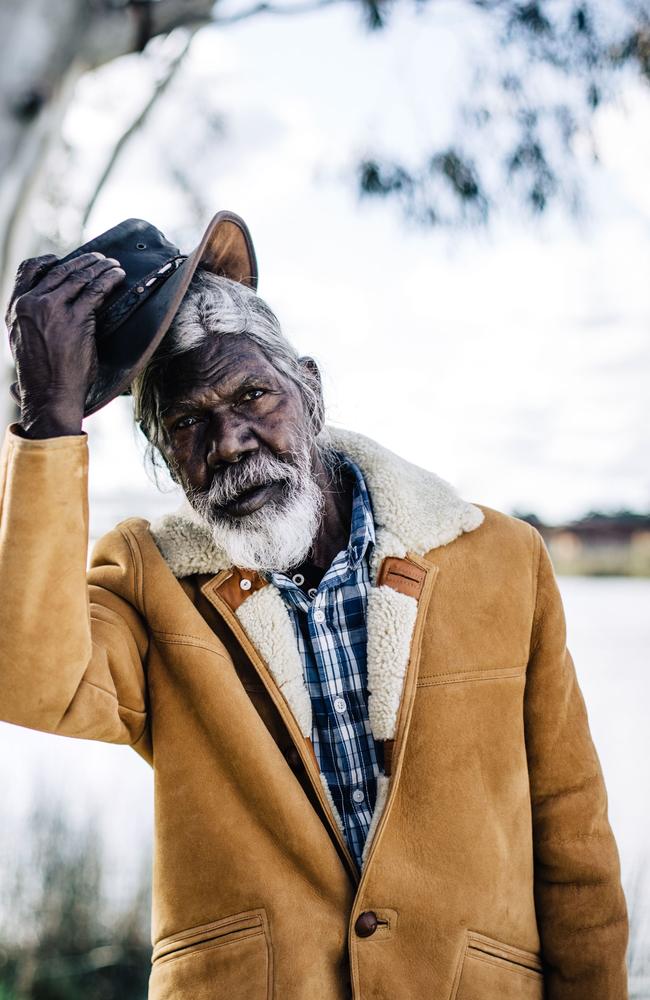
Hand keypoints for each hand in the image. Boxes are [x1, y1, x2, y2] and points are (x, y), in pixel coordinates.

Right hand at [5, 252, 125, 437]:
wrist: (49, 395)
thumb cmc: (41, 374)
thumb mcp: (22, 340)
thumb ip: (30, 319)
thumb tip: (45, 306)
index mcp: (15, 307)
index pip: (28, 269)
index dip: (49, 261)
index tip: (63, 259)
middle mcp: (31, 303)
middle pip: (60, 270)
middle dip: (83, 261)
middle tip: (99, 258)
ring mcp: (52, 309)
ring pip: (79, 276)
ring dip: (100, 267)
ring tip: (112, 266)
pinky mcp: (75, 319)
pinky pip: (96, 290)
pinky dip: (110, 279)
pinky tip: (118, 277)